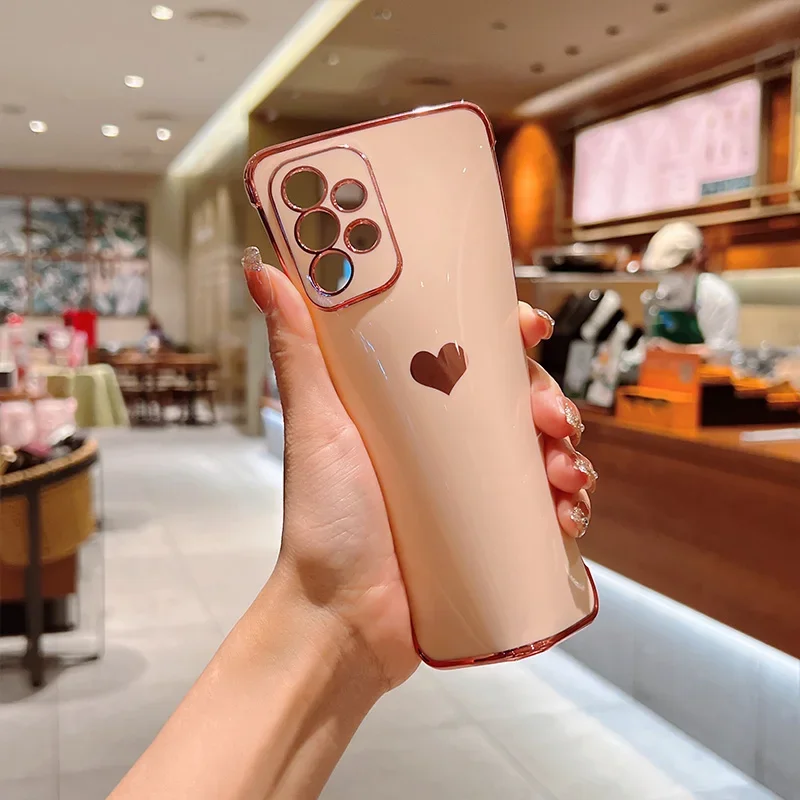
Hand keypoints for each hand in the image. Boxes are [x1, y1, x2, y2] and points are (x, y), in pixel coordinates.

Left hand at [243, 249, 595, 694]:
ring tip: (564, 476)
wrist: (344, 618)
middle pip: (515, 399)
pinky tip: (569, 514)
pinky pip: (545, 507)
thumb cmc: (324, 520)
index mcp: (410, 406)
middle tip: (552, 420)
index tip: (530, 327)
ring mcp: (471, 487)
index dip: (505, 333)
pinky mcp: (491, 531)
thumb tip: (263, 269)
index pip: (468, 351)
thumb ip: (297, 350)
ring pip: (540, 450)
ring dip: (568, 453)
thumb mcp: (317, 425)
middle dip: (547, 400)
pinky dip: (568, 504)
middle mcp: (444, 441)